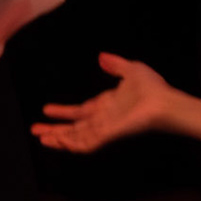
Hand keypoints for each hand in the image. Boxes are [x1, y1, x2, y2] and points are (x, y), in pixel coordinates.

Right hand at [33, 55, 200, 153]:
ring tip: (42, 139)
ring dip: (59, 138)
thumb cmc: (153, 88)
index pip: (80, 111)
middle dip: (54, 129)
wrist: (165, 101)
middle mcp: (104, 118)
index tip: (46, 109)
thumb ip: (115, 65)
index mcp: (107, 104)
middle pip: (74, 127)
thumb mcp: (131, 69)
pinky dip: (73, 144)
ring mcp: (106, 128)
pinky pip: (88, 143)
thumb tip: (101, 57)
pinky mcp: (109, 134)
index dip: (63, 112)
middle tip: (35, 131)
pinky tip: (60, 142)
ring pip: (77, 137)